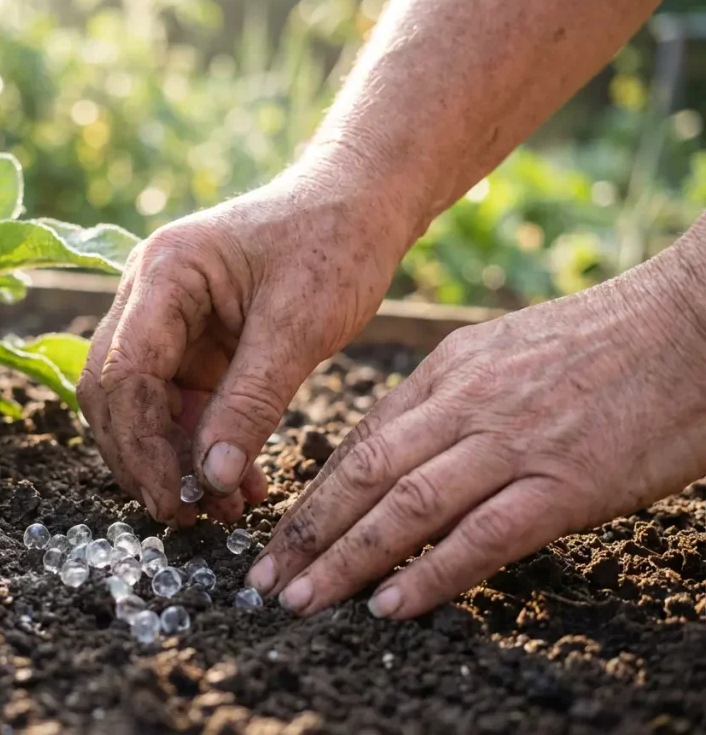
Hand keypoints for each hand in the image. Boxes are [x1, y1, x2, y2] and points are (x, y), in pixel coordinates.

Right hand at [77, 164, 416, 525]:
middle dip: (144, 458)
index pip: (124, 371)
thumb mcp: (298, 327)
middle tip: (186, 514)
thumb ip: (250, 404)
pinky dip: (204, 446)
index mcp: (165, 272)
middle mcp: (151, 295)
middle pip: (115, 392)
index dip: (140, 445)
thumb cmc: (334, 242)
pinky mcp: (196, 344)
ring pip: (145, 407)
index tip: (174, 500)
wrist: (362, 205)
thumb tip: (207, 482)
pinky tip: (239, 482)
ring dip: (175, 460)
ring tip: (223, 508)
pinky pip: (183, 406)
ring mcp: (170, 320)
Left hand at [248, 237, 705, 618]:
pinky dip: (431, 573)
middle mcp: (466, 405)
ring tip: (302, 599)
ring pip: (407, 507)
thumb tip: (398, 446)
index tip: (278, 533)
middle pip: (366, 475)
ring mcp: (513, 443)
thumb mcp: (503, 350)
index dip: (314, 494)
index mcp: (447, 371)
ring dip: (346, 558)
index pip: (361, 441)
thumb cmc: (599, 341)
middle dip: (307, 532)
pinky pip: (483, 536)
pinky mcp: (565, 483)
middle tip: (264, 579)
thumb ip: (449, 398)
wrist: (690, 324)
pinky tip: (390, 604)